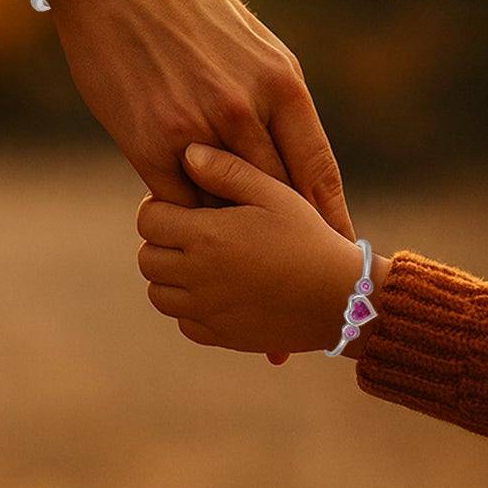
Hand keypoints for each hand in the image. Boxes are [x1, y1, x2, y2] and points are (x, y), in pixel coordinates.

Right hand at [53, 0, 352, 362]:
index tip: (342, 252)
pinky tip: (190, 241)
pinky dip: (185, 219)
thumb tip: (286, 148)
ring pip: (226, 207)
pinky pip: (175, 200)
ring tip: (252, 286)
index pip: (317, 170)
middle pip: (278, 200)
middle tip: (308, 290)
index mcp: (281, 83)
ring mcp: (195, 130)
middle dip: (292, 247)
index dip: (332, 219)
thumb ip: (270, 96)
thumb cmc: (183, 5)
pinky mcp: (147, 142)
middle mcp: (245, 110)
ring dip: (236, 245)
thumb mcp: (248, 42)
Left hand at [135, 143, 360, 354]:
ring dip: (171, 276)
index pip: (149, 220)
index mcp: (207, 236)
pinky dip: (190, 307)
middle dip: (163, 241)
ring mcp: (206, 310)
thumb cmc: (310, 237)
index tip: (185, 204)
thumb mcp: (275, 193)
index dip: (160, 207)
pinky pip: (183, 322)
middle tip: (192, 232)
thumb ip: (228, 170)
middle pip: (147, 257)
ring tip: (202, 260)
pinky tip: (217, 290)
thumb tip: (188, 152)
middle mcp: (197, 276)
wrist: (340, 298)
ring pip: (158, 292)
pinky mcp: (219, 335)